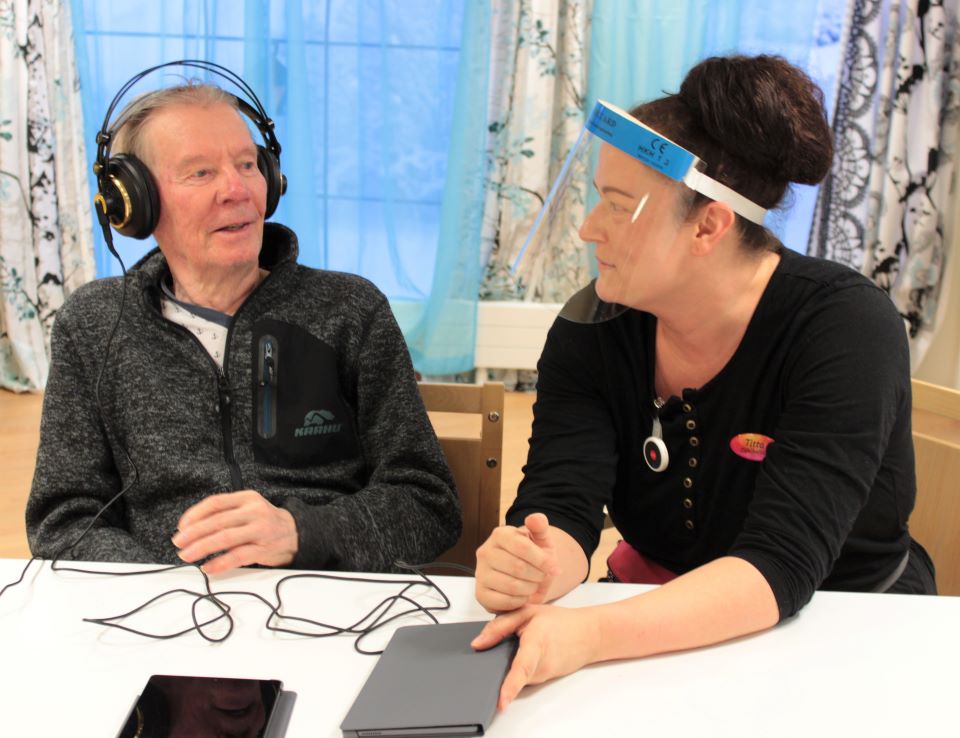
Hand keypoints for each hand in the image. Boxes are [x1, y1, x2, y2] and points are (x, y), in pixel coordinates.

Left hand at [172, 490, 297, 573]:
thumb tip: (192, 529)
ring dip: (202, 548)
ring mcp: (260, 530)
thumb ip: (225, 514)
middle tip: (178, 542)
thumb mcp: (248, 508)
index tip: (181, 526)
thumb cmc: (264, 522)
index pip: (216, 503)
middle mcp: (255, 512)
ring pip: (225, 538)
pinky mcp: (264, 549)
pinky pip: (238, 556)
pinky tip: (208, 567)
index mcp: (247, 498)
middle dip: (194, 533)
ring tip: (186, 555)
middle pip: (218, 521)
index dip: (195, 514)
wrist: (295, 534)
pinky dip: (220, 563)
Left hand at [471, 604, 601, 709]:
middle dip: (498, 664)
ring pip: (515, 674)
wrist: (590, 635)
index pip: (522, 668)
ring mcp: (543, 675)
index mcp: (537, 642)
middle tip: (504, 644)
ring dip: (510, 661)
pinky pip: (523, 676)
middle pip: (511, 671)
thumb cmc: (561, 621)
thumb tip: (478, 643)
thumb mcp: (529, 611)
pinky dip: (519, 665)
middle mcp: (540, 665)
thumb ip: (501, 625)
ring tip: (523, 640)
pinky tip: (527, 650)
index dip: (511, 685)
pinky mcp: (543, 680)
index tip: (502, 700)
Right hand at [475, 513, 559, 612]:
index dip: (542, 560)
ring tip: (532, 584)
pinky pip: (503, 602)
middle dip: (537, 575)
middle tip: (542, 576)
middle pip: (517, 567)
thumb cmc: (534, 557)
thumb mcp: (542, 540)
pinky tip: (522, 595)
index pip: (522, 547)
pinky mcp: (480, 594)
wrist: (527, 577)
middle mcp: (485, 552)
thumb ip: (540, 527)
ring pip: (511, 586)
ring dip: (529, 589)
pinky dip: (519, 601)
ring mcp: (480, 573)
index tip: (554, 567)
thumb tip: (535, 518)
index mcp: (500, 534)